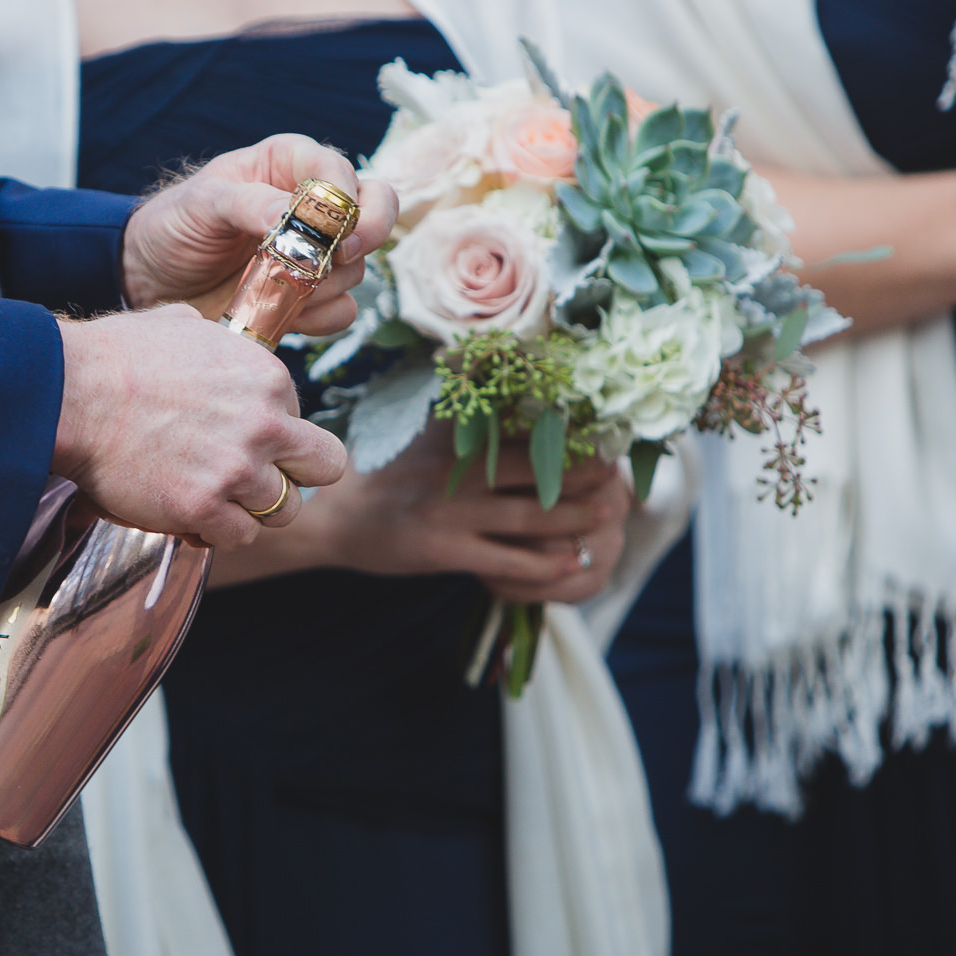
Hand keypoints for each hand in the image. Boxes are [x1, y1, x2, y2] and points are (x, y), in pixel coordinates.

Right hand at [51, 305, 349, 549]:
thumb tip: (216, 343)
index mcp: (268, 377)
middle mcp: (265, 423)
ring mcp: (237, 469)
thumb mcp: (182, 326)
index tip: (239, 439)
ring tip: (214, 497)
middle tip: (256, 479)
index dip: (274, 435)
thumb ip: (218, 343)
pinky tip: (191, 516)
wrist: (69, 394)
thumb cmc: (116, 357)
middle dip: (295, 475)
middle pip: (324, 468)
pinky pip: (239, 536)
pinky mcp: (203, 506)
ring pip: (284, 510)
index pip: (304, 420)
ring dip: (251, 508)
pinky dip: (217, 532)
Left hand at [120, 133, 396, 336]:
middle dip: (366, 236)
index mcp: (289, 165)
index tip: (331, 228)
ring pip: (358, 267)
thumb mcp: (201, 204)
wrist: (152, 281)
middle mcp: (313, 205)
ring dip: (324, 284)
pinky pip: (344, 310)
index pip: (340, 171)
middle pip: (376, 210)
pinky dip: (320, 317)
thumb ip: (248, 202)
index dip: (345, 198)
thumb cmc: (174, 226)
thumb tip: (295, 215)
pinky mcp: (312, 297)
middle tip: (338, 257)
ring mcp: (317, 253)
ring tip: (273, 288)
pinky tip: (284, 315)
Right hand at [227, 422, 630, 602]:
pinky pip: (508, 561)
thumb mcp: (425, 435)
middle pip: (539, 469)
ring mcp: (452, 512)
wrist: (334, 517)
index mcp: (453, 435)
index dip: (572, 432)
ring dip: (578, 519)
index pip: (524, 427)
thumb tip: (518, 391)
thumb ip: (468, 420)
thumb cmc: (389, 475)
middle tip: (621, 479)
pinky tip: (572, 563)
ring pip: (533, 516)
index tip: (608, 435)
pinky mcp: (444, 551)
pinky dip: (546, 565)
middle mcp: (456, 469)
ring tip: (608, 518)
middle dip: (587, 476)